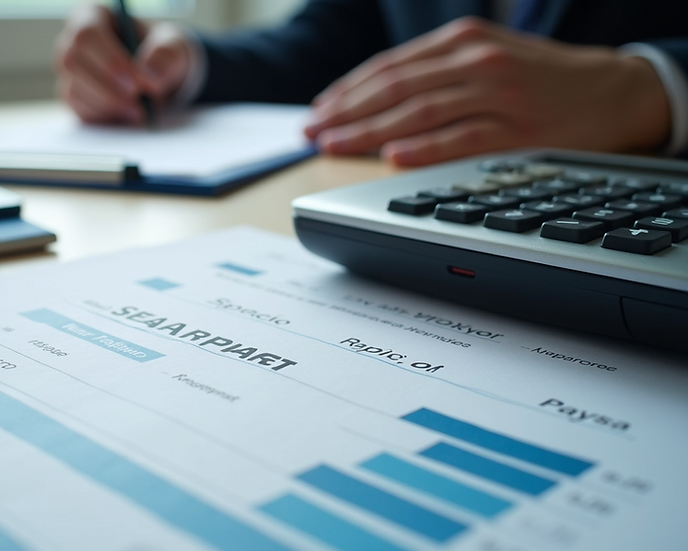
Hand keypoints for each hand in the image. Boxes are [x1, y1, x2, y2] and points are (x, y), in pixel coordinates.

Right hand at [54, 4, 192, 123]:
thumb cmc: (159, 52)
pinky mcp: (73, 97)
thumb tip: (152, 78)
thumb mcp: (172, 47)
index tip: (136, 83)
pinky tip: (126, 116)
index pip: (88, 35)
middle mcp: (73, 42)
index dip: (110, 61)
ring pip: (73, 90)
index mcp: (93, 16)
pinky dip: (104, 117)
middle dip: (107, 89)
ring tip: (138, 112)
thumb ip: (167, 56)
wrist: (156, 76)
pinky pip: (79, 110)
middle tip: (138, 105)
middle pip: (73, 64)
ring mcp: (69, 72)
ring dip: (107, 105)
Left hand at [304, 17, 670, 165]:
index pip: (390, 68)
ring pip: (419, 112)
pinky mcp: (519, 129)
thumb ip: (436, 73)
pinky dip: (425, 148)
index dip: (348, 91)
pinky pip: (462, 139)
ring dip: (369, 130)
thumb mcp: (486, 57)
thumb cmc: (540, 79)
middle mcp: (475, 62)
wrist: (613, 91)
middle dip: (346, 112)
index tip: (318, 111)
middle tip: (312, 132)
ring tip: (335, 145)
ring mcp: (497, 95)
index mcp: (462, 43)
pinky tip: (393, 156)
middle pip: (395, 88)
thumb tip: (377, 100)